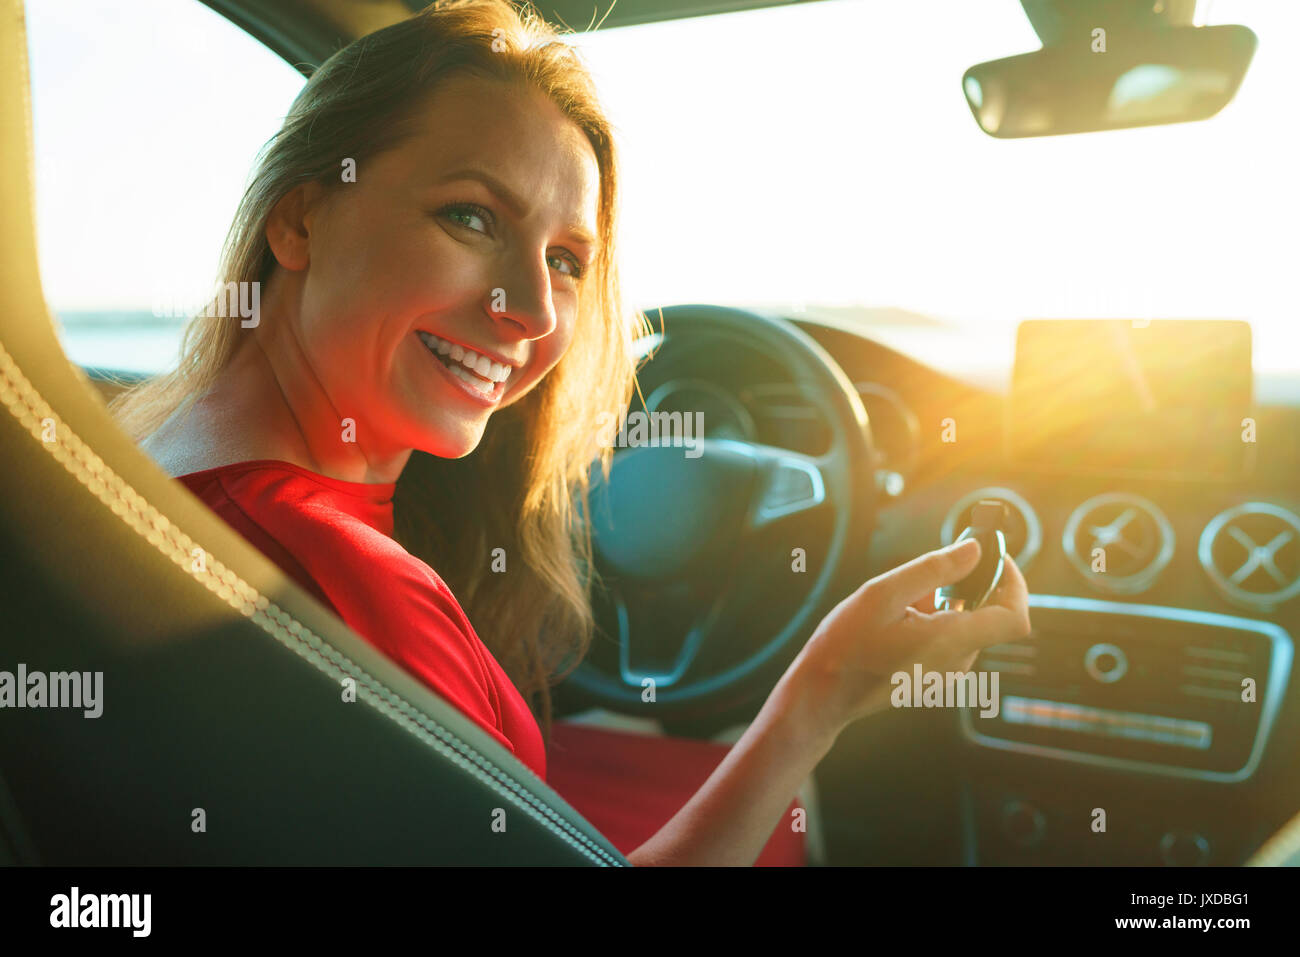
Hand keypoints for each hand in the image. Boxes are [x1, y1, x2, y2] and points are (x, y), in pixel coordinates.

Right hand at [780, 538, 1031, 737]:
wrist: (823, 694)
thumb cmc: (845, 649)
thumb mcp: (881, 594)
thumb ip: (933, 570)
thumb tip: (973, 552)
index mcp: (950, 641)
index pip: (1015, 617)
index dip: (1015, 584)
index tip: (995, 560)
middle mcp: (956, 662)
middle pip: (988, 616)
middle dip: (966, 587)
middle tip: (928, 576)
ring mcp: (946, 674)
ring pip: (965, 626)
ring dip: (945, 605)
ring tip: (902, 604)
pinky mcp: (933, 678)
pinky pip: (949, 641)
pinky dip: (933, 622)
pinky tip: (897, 622)